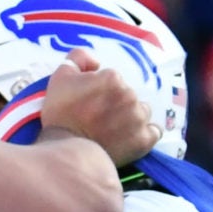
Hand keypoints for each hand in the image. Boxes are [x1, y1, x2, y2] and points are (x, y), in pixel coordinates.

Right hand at [37, 52, 159, 166]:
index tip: (88, 104)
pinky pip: (154, 132)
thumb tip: (96, 61)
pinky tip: (130, 138)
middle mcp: (129, 94)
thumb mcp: (58, 79)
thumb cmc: (61, 116)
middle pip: (126, 95)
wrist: (67, 153)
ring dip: (131, 117)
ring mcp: (139, 117)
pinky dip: (144, 134)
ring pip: (141, 111)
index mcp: (112, 78)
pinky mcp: (144, 139)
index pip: (111, 80)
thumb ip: (77, 58)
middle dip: (115, 104)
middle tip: (98, 119)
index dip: (99, 92)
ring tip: (113, 131)